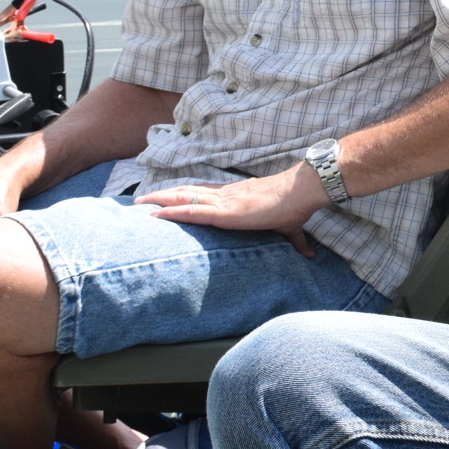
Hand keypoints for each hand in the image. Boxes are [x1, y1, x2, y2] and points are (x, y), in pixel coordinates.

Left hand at [135, 165, 323, 256]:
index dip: (184, 195)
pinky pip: (193, 212)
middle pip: (187, 193)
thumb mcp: (290, 227)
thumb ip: (294, 241)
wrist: (301, 192)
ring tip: (139, 204)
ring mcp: (223, 202)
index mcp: (237, 197)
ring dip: (160, 201)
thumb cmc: (295, 206)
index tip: (167, 198)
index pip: (204, 194)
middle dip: (163, 196)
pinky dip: (173, 212)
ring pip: (184, 199)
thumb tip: (308, 255)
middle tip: (141, 200)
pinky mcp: (225, 213)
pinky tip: (157, 213)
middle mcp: (225, 195)